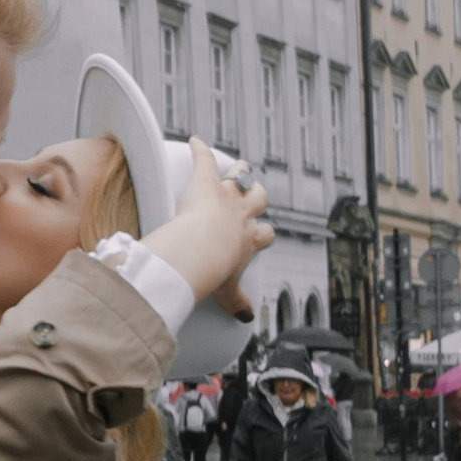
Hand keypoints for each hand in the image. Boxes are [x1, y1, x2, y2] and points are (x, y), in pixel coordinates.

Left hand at [151, 138, 273, 311]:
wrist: (201, 250)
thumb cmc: (212, 271)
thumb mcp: (227, 291)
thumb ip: (236, 303)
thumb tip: (247, 320)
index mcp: (250, 240)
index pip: (265, 234)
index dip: (263, 233)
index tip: (260, 235)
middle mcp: (243, 214)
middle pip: (259, 198)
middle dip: (257, 197)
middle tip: (253, 197)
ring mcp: (225, 195)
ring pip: (241, 176)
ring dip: (239, 172)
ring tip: (238, 168)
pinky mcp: (205, 180)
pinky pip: (205, 159)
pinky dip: (199, 149)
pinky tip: (194, 141)